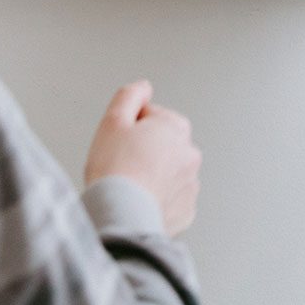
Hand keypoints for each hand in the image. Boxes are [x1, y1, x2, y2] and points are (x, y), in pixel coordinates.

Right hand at [83, 80, 202, 236]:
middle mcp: (190, 153)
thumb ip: (130, 96)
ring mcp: (191, 183)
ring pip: (166, 173)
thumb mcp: (113, 120)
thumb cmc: (115, 170)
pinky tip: (139, 203)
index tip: (118, 143)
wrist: (121, 216)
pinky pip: (169, 200)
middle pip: (160, 145)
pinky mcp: (186, 210)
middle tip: (121, 165)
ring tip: (130, 187)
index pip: (148, 118)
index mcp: (175, 127)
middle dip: (143, 151)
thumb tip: (143, 88)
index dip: (127, 129)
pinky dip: (156, 200)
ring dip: (152, 176)